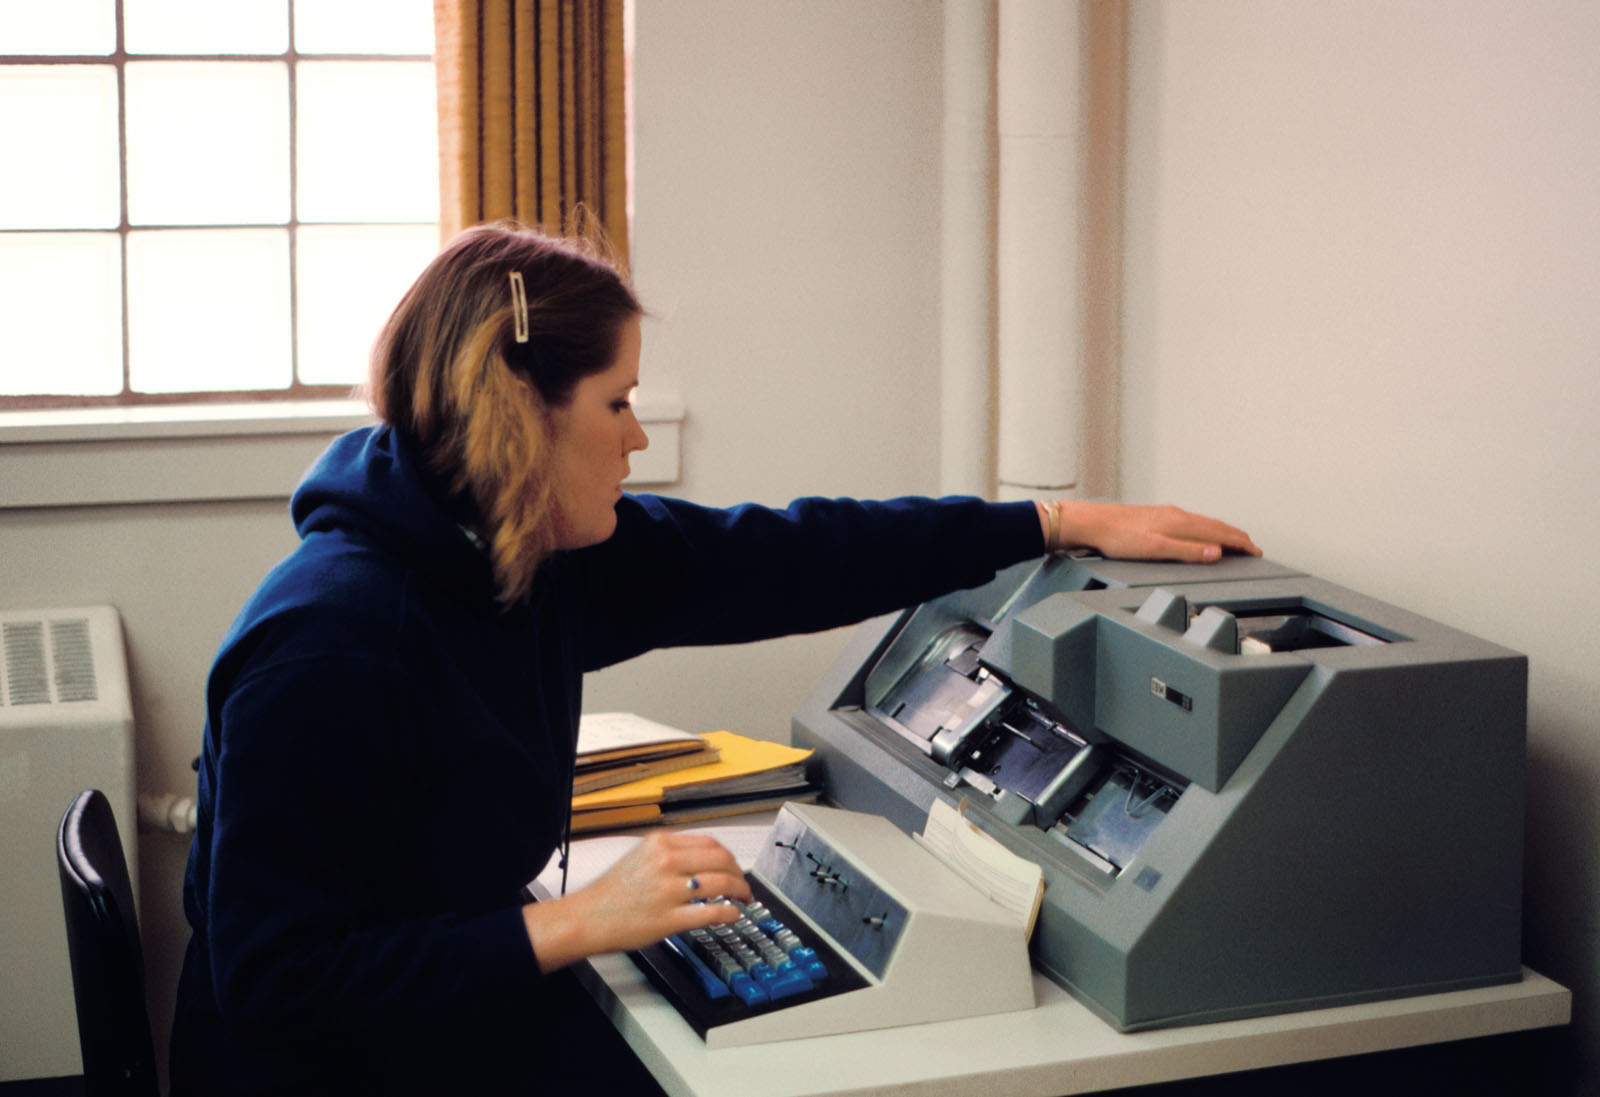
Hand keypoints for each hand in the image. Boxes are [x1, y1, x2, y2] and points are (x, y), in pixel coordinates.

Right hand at [521, 830, 752, 971]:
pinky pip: (712, 913)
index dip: (729, 856)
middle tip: (744, 884)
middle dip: (739, 873)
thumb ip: (671, 854)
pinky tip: (733, 914)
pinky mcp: (669, 918)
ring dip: (740, 892)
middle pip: (721, 860)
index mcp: (660, 843)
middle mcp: (666, 862)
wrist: (585, 918)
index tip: (734, 866)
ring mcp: (669, 890)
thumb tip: (704, 860)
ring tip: (743, 899)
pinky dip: (730, 913)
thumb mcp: (640, 857)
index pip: (710, 842)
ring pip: (722, 884)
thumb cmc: (610, 892)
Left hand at [1043, 500, 1260, 562]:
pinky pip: (1191, 522)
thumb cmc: (1118, 537)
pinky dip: (1206, 528)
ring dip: (1222, 531)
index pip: (1220, 533)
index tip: (1256, 551)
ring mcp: (1167, 514)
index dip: (1240, 543)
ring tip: (1233, 540)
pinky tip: (1199, 532)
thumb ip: (1187, 551)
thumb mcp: (1155, 549)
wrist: (1093, 523)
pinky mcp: (1157, 516)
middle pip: (1215, 525)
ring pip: (1204, 522)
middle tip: (1253, 547)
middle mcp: (1177, 515)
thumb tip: (1217, 553)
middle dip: (1237, 536)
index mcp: (1181, 523)